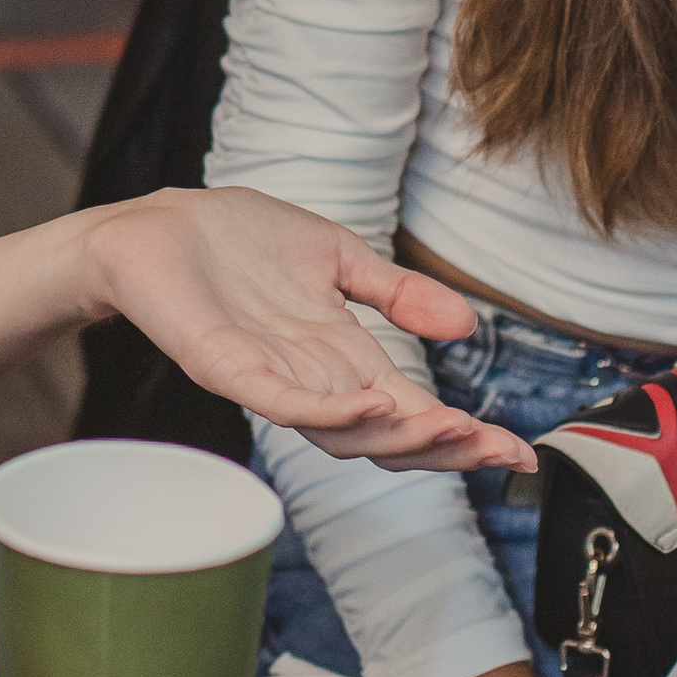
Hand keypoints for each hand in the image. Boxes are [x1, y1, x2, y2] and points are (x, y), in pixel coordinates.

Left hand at [85, 185, 535, 476]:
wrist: (158, 225)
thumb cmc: (238, 240)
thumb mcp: (337, 257)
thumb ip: (396, 293)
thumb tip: (463, 325)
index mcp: (342, 357)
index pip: (412, 411)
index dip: (463, 435)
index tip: (517, 450)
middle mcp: (313, 380)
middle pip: (388, 439)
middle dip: (445, 450)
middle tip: (497, 450)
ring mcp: (271, 380)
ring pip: (344, 433)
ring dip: (401, 435)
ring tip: (451, 428)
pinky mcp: (229, 368)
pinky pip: (283, 403)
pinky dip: (332, 409)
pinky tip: (374, 401)